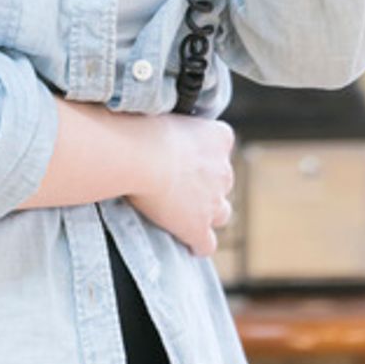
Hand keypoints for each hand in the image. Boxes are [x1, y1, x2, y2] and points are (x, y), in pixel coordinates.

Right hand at [125, 114, 235, 258]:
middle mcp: (224, 170)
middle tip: (178, 184)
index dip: (203, 152)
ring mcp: (213, 201)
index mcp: (220, 138)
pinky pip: (206, 244)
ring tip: (186, 214)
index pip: (221, 145)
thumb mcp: (169, 118)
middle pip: (222, 182)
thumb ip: (179, 131)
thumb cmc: (145, 130)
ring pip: (221, 214)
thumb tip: (166, 136)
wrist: (140, 157)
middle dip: (206, 185)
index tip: (184, 155)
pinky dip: (199, 244)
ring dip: (208, 214)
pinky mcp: (198, 227)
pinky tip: (189, 245)